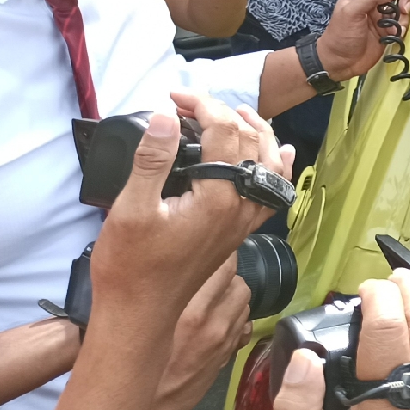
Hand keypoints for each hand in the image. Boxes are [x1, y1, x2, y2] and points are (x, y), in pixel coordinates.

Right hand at [88, 93, 294, 318]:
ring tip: (236, 113)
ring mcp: (244, 220)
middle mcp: (241, 207)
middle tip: (189, 103)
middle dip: (222, 112)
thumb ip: (152, 160)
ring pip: (269, 164)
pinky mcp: (239, 230)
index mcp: (219, 196)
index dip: (201, 105)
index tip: (174, 95)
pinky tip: (279, 154)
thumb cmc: (130, 267)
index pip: (224, 131)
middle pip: (248, 142)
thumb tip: (166, 117)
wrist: (139, 314)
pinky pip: (271, 191)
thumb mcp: (130, 208)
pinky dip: (276, 166)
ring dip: (256, 133)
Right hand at [142, 259, 252, 409]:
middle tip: (205, 276)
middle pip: (238, 279)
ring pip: (244, 300)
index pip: (221, 263)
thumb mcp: (138, 315)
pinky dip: (236, 317)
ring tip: (210, 299)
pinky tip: (218, 321)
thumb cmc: (128, 359)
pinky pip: (244, 324)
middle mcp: (212, 321)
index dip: (214, 254)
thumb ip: (161, 287)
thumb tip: (172, 260)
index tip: (202, 252)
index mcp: (186, 308)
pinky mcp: (228, 354)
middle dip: (225, 274)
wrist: (141, 408)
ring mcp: (223, 339)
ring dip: (231, 295)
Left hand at [313, 0, 409, 81]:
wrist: (340, 62)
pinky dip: (403, 27)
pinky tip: (393, 35)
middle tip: (404, 9)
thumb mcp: (350, 12)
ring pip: (403, 6)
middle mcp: (374, 2)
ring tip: (396, 27)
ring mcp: (382, 16)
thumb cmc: (340, 35)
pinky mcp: (388, 31)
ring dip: (404, 15)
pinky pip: (403, 23)